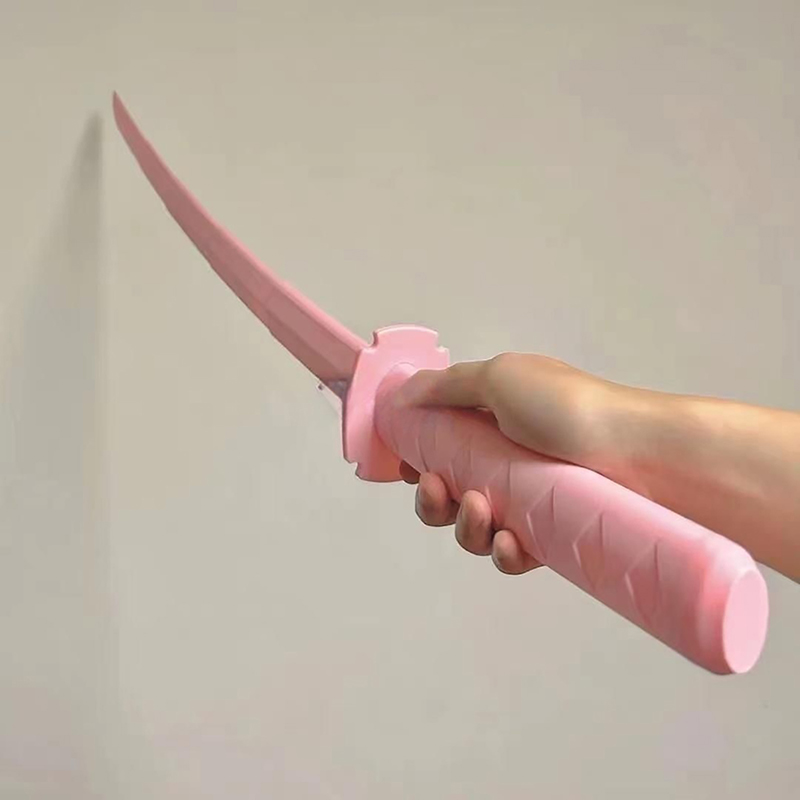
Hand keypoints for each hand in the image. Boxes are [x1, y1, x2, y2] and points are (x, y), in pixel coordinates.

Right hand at [397, 353, 624, 574]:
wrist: (637, 451)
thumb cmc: (567, 406)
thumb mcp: (501, 377)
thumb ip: (446, 386)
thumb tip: (401, 394)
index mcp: (490, 422)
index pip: (439, 448)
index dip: (417, 461)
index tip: (407, 467)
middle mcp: (505, 462)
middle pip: (448, 494)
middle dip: (431, 499)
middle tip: (437, 489)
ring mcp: (527, 501)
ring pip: (474, 529)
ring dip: (464, 526)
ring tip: (478, 510)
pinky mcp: (548, 536)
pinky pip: (511, 553)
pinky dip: (503, 553)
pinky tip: (510, 542)